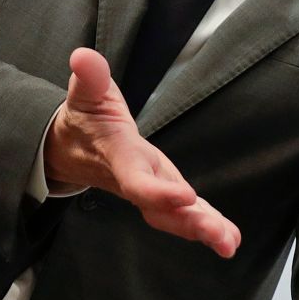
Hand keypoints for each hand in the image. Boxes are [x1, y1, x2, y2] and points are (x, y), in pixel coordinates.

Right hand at [44, 48, 240, 257]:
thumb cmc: (83, 118)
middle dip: (188, 221)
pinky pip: (180, 214)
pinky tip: (228, 237)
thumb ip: (89, 77)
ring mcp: (147, 189)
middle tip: (217, 234)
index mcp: (118, 155)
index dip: (158, 191)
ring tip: (228, 242)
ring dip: (201, 229)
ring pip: (172, 216)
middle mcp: (134, 178)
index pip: (136, 178)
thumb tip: (83, 56)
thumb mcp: (85, 93)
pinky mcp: (159, 192)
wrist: (70, 148)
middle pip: (159, 207)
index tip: (186, 196)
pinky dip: (203, 225)